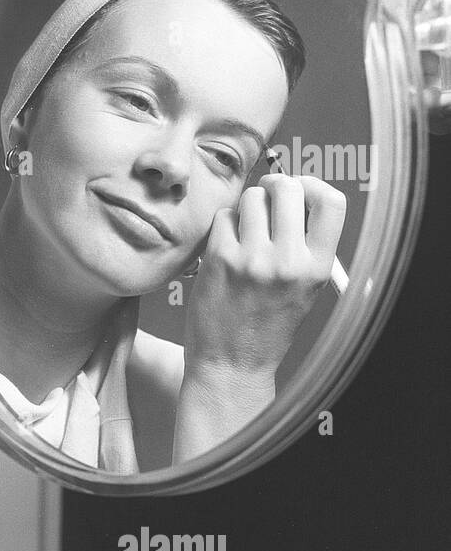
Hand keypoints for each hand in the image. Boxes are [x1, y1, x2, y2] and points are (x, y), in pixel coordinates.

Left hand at [183, 173, 346, 384]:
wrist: (231, 365)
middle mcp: (288, 261)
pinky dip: (224, 225)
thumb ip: (305, 245)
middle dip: (275, 188)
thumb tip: (297, 193)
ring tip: (246, 230)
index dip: (314, 185)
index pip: (332, 202)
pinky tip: (226, 246)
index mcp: (317, 268)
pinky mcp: (219, 259)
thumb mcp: (305, 289)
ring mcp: (252, 259)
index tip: (301, 189)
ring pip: (251, 198)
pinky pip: (224, 217)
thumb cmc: (267, 327)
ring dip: (247, 207)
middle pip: (287, 189)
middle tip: (267, 198)